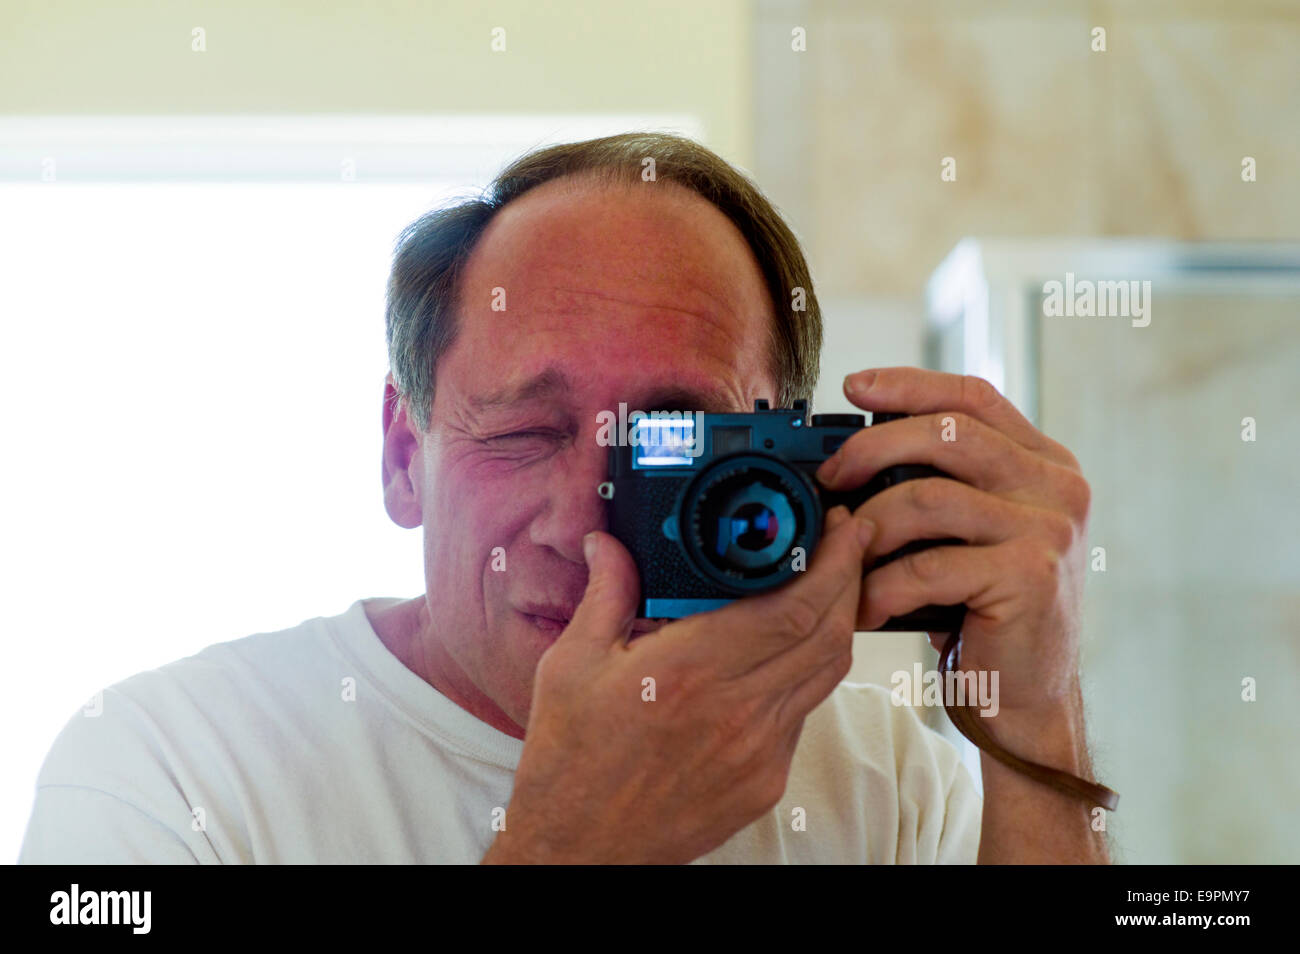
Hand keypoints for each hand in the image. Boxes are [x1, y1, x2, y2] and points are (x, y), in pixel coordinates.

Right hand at [482, 505, 873, 864]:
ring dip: (839, 623)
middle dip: (851, 578)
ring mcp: (758, 753)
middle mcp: (735, 712)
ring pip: (826, 674)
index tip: (842, 528)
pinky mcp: (765, 783)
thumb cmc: (569, 759)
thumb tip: (606, 541)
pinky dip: (808, 672)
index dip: (833, 561)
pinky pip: (804, 713)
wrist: (578, 849)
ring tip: (831, 586)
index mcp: (689, 671)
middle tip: (849, 542)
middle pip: (830, 634)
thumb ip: (605, 593)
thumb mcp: (572, 663)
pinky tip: (788, 651)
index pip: (794, 606)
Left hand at [816, 368, 1091, 740]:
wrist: (1023, 694)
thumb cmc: (982, 610)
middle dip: (872, 448)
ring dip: (868, 529)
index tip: (855, 385)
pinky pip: (928, 565)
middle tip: (830, 478)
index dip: (910, 385)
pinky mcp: (1030, 577)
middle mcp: (1057, 486)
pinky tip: (865, 605)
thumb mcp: (967, 533)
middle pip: (947, 434)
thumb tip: (849, 454)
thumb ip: (938, 484)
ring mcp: (1049, 529)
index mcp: (1043, 463)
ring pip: (927, 498)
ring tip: (843, 557)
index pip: (973, 398)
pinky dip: (882, 585)